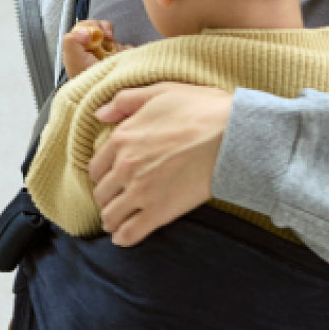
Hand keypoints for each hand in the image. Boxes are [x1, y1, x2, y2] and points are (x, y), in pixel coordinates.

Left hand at [62, 20, 128, 77]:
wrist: (104, 97)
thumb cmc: (87, 81)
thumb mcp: (73, 60)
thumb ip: (72, 41)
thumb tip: (84, 31)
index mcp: (79, 47)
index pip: (86, 26)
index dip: (94, 27)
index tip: (101, 35)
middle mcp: (92, 50)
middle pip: (102, 30)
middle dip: (108, 36)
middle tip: (109, 44)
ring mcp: (107, 55)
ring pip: (115, 40)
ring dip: (117, 47)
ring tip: (114, 58)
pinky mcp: (120, 60)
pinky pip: (127, 49)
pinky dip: (127, 53)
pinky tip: (122, 62)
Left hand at [88, 82, 233, 245]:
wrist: (233, 135)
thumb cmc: (202, 110)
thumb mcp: (161, 91)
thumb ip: (126, 100)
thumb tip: (100, 114)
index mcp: (122, 138)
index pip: (96, 167)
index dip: (102, 174)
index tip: (111, 178)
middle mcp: (125, 166)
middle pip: (101, 193)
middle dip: (107, 197)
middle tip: (117, 200)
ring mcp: (141, 191)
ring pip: (110, 216)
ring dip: (112, 219)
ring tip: (119, 221)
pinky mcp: (160, 211)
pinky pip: (130, 233)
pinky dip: (123, 238)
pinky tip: (125, 236)